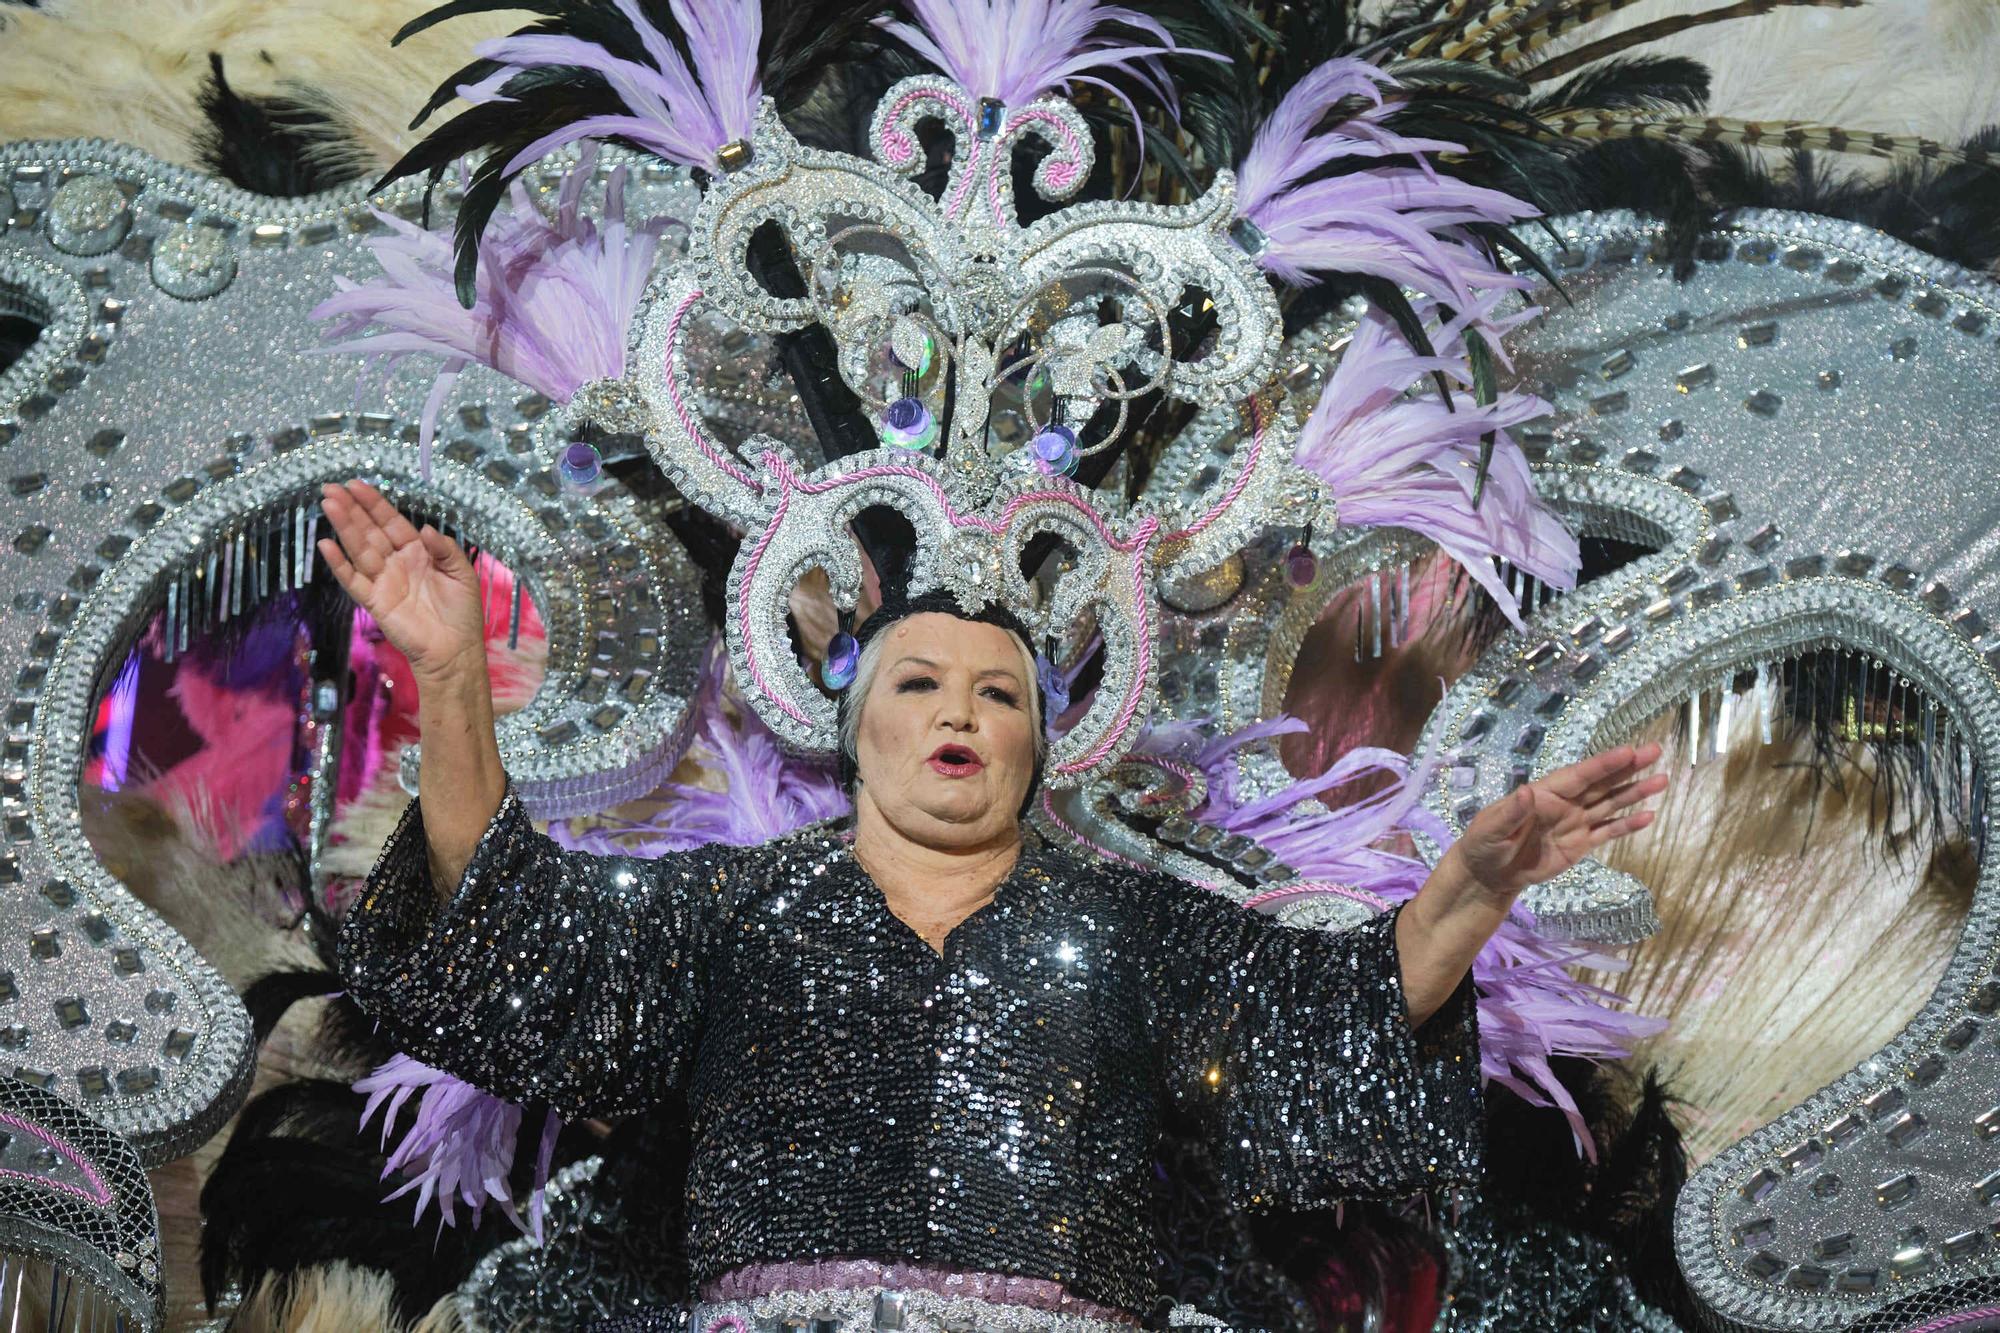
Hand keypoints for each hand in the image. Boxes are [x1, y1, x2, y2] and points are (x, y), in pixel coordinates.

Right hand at [317, 480, 486, 682]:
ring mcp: (383, 581)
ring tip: (328, 504)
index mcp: (418, 552)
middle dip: (352, 509)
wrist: (455, 650)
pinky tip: (326, 544)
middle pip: (370, 531)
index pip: (391, 522)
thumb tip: (425, 528)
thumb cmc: (462, 612)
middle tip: (331, 488)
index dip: (374, 503)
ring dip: (343, 527)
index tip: (357, 485)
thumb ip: (445, 549)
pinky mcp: (374, 601)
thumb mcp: (462, 573)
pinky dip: (339, 563)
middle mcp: (397, 562)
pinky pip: (353, 579)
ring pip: (359, 548)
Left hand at [1445, 740, 1666, 907]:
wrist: (1490, 874)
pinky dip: (1627, 824)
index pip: (1579, 775)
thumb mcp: (1491, 828)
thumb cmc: (1484, 843)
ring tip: (1662, 779)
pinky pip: (1607, 831)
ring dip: (1635, 792)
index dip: (1603, 764)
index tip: (1628, 751)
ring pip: (1610, 803)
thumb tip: (1526, 792)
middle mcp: (1565, 803)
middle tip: (1656, 750)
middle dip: (1628, 768)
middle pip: (1602, 782)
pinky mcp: (1581, 845)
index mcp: (1545, 793)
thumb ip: (1511, 812)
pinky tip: (1648, 816)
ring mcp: (1575, 823)